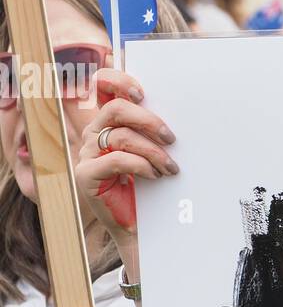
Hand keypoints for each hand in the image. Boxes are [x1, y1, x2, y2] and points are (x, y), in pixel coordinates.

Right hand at [76, 68, 178, 248]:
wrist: (138, 225)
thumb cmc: (147, 186)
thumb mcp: (151, 152)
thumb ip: (151, 130)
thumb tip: (172, 113)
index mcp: (106, 123)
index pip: (101, 88)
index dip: (117, 81)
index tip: (141, 92)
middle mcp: (92, 134)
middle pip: (115, 109)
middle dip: (148, 119)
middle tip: (171, 138)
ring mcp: (86, 155)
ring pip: (120, 136)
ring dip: (152, 150)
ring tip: (170, 167)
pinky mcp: (86, 175)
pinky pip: (116, 159)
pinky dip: (141, 165)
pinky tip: (155, 175)